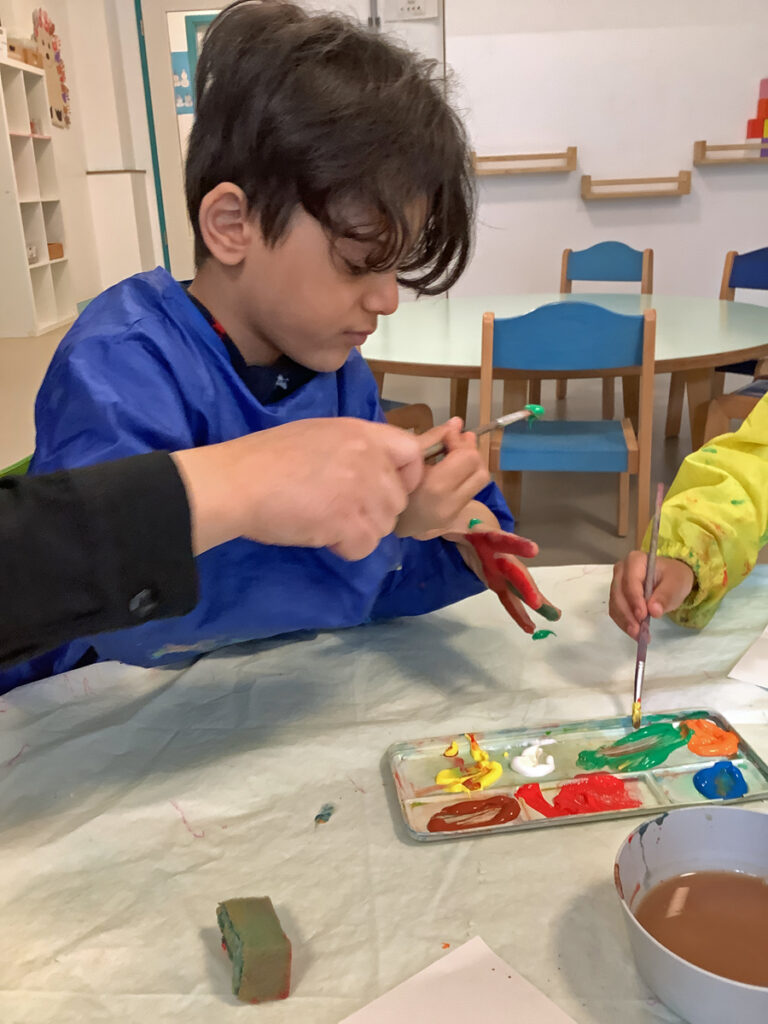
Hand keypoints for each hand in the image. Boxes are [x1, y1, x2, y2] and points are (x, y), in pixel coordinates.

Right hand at [172, 418, 423, 558]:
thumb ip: (351, 449)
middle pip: (399, 499)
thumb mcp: (317, 435)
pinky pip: (366, 546)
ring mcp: (361, 489)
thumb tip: (369, 470)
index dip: (405, 477)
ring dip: (359, 531)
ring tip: (325, 523)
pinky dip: (345, 548)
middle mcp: (369, 458)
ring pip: (384, 526)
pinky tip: (321, 536)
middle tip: (341, 512)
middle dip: (375, 512)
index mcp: (361, 432)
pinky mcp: (348, 521)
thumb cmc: (265, 458)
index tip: (382, 489)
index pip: (411, 454)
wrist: (237, 481)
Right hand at [395, 418, 489, 539]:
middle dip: (470, 452)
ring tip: (455, 453)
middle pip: (480, 470)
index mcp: (435, 486)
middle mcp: (450, 502)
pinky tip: (451, 468)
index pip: (467, 457)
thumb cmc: (389, 483)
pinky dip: (466, 474)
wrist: (383, 521)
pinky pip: (472, 489)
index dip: (460, 441)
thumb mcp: (407, 458)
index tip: (446, 434)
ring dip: (471, 463)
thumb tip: (457, 423)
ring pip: (481, 480)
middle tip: (454, 442)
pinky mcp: (456, 515)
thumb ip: (433, 439)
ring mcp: (455, 512)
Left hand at [452, 527, 560, 633]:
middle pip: (514, 569)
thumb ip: (444, 524)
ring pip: (519, 585)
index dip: (516, 544)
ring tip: (552, 615)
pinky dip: (519, 612)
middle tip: (539, 603)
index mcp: (487, 535)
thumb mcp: (449, 519)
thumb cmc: (458, 519)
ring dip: (532, 600)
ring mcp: (502, 568)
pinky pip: (509, 598)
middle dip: (526, 586)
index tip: (534, 550)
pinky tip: (530, 627)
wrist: (470, 521)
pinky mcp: (498, 580)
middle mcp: (500, 553)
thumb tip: (425, 527)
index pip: (501, 539)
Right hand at [610, 552, 694, 638]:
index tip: (642, 616)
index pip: (630, 581)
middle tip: (638, 631)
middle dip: (627, 614)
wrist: (671, 580)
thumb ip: (665, 595)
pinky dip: (624, 623)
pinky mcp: (617, 596)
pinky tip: (635, 632)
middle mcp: (621, 570)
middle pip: (618, 594)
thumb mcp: (677, 583)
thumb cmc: (674, 578)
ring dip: (625, 621)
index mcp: (635, 560)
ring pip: (615, 604)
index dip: (634, 599)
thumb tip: (654, 610)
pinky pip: (616, 611)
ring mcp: (617, 583)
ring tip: (638, 635)